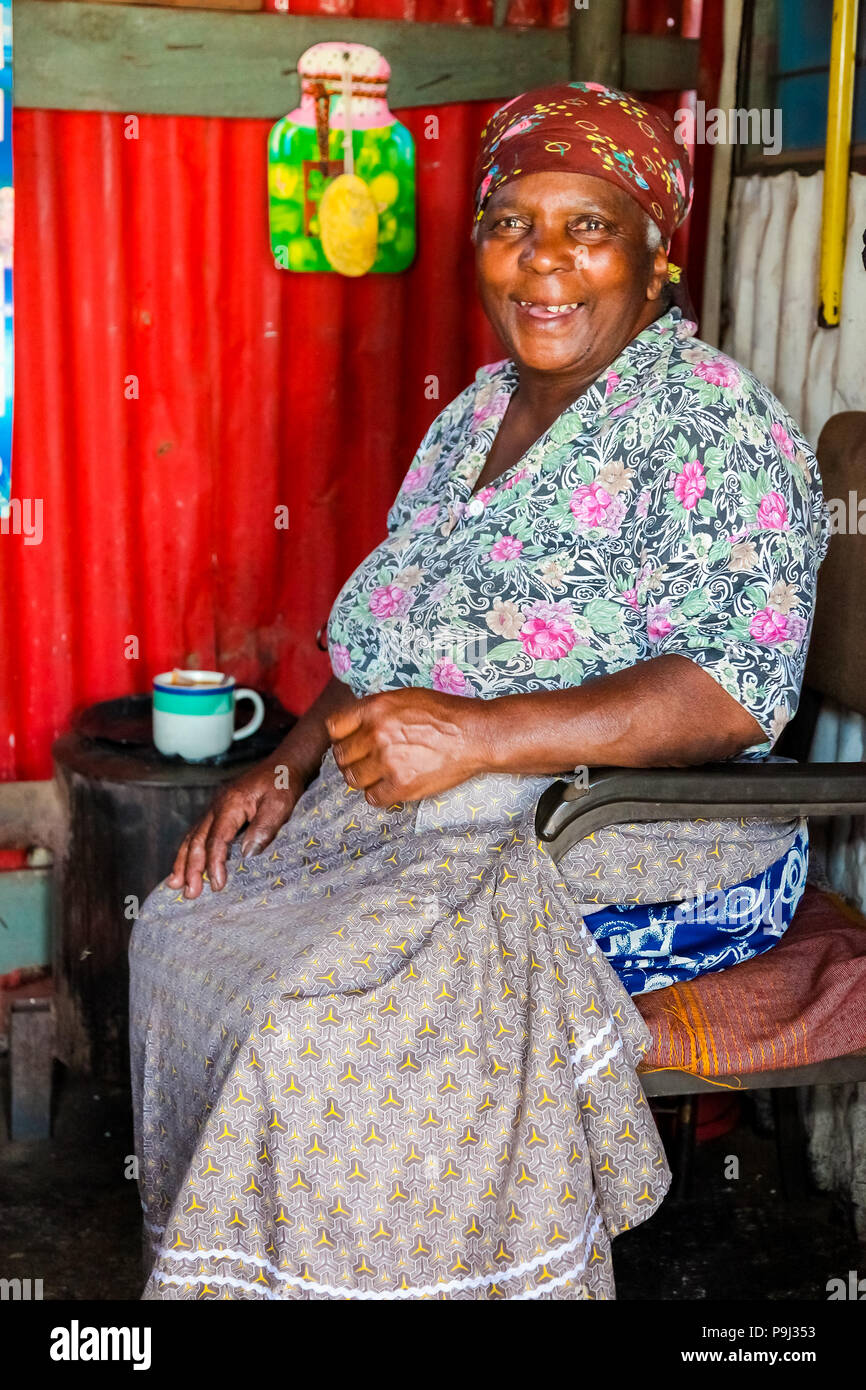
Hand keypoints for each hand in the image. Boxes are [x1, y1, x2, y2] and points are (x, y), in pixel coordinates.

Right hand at [166, 761, 302, 898]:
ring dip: (184, 862)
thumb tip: (247, 855)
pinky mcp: (219, 811)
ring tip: (177, 885)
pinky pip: (198, 832)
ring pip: (193, 837)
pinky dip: (190, 851)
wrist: (285, 763)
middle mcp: (217, 805)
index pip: (217, 839)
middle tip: (189, 893)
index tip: (217, 886)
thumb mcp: (280, 804)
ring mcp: (215, 807)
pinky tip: (185, 865)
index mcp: (231, 803)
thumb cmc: (284, 783)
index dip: (214, 864)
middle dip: (191, 868)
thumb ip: (264, 828)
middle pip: (198, 840)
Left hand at [326, 688, 490, 805]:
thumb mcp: (404, 697)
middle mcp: (376, 734)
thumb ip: (376, 710)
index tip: (350, 740)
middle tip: (365, 759)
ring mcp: (387, 762)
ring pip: (353, 778)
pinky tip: (390, 784)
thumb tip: (354, 723)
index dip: (341, 735)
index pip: (334, 727)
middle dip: (351, 758)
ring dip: (362, 777)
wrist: (475, 735)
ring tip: (378, 772)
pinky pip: (372, 798)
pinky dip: (378, 794)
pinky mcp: (401, 786)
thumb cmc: (444, 714)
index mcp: (375, 708)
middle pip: (341, 756)